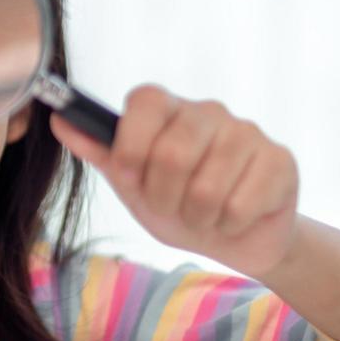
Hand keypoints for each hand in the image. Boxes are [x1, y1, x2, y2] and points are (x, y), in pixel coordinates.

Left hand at [50, 85, 300, 277]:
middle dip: (163, 198)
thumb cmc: (176, 204)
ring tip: (203, 214)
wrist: (232, 239)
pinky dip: (228, 225)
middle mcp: (209, 111)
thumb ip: (100, 151)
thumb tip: (59, 120)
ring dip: (196, 217)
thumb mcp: (130, 183)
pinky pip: (240, 204)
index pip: (144, 101)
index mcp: (168, 109)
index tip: (131, 177)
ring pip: (207, 187)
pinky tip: (234, 218)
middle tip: (171, 205)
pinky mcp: (281, 160)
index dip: (132, 148)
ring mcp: (248, 132)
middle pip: (172, 153)